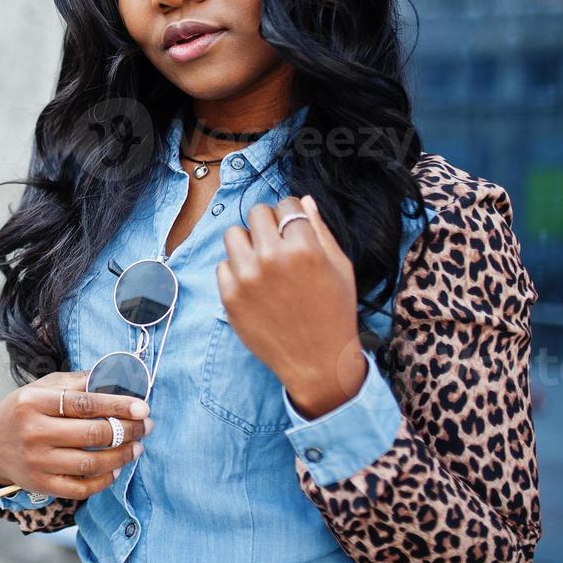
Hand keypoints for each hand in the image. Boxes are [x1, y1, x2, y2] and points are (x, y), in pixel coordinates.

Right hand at [0, 370, 152, 499]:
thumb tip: (114, 377)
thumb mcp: (41, 388)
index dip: (117, 406)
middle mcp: (34, 432)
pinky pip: (81, 487)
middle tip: (145, 427)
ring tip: (136, 447)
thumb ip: (76, 383)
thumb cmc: (24, 411)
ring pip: (90, 463)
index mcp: (34, 402)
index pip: (84, 403)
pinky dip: (104, 480)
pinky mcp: (41, 485)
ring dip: (121, 456)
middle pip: (91, 434)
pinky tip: (116, 468)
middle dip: (127, 431)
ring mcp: (37, 462)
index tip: (142, 408)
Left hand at [215, 194, 365, 418]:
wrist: (317, 362)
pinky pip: (223, 265)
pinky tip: (255, 286)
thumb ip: (320, 229)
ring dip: (247, 243)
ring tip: (263, 262)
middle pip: (256, 213)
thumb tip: (303, 200)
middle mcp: (272, 258)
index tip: (293, 227)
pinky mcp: (230, 297)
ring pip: (233, 234)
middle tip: (278, 244)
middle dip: (268, 224)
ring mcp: (247, 278)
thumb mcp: (340, 267)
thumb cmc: (335, 312)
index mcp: (304, 247)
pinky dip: (236, 271)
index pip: (286, 204)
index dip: (290, 214)